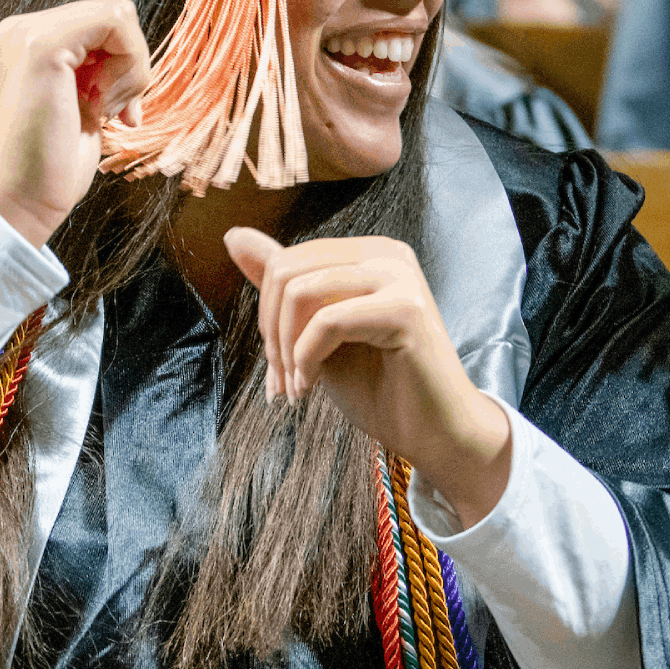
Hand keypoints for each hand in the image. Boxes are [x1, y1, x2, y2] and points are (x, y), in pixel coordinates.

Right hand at [0, 0, 148, 247]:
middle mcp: (22, 29)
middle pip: (115, 17)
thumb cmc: (51, 163)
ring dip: (130, 69)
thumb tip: (135, 52)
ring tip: (103, 111)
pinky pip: (116, 24)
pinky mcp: (42, 45)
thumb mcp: (82, 103)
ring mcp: (27, 33)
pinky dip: (128, 67)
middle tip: (113, 112)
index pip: (103, 23)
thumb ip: (98, 70)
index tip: (117, 110)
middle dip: (130, 66)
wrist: (19, 200)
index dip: (125, 64)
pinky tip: (102, 107)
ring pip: (119, 17)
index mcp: (28, 41)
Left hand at [225, 230, 511, 525]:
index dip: (266, 316)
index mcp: (368, 253)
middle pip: (286, 270)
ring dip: (286, 350)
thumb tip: (236, 236)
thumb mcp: (314, 333)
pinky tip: (313, 386)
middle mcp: (386, 254)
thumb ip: (283, 286)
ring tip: (298, 386)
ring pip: (300, 292)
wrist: (433, 432)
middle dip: (271, 332)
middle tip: (283, 379)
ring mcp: (399, 277)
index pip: (286, 260)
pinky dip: (306, 359)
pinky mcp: (406, 309)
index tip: (278, 365)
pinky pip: (327, 322)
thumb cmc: (380, 387)